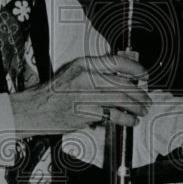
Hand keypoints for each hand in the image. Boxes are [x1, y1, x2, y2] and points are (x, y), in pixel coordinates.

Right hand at [9, 54, 150, 136]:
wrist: (36, 109)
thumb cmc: (54, 91)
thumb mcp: (74, 71)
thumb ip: (96, 70)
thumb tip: (122, 77)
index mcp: (85, 65)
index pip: (117, 62)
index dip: (135, 68)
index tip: (143, 75)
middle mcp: (87, 79)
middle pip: (124, 85)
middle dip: (140, 95)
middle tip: (146, 100)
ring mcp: (87, 97)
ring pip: (121, 102)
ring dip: (136, 108)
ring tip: (142, 111)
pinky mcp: (87, 114)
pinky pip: (112, 116)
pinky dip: (125, 119)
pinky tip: (130, 121)